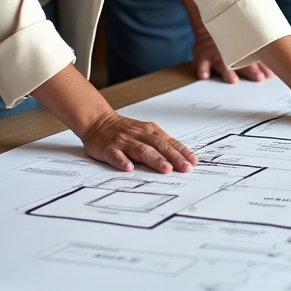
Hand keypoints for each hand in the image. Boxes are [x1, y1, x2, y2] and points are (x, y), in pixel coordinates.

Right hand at [80, 111, 198, 173]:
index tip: (193, 161)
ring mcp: (124, 141)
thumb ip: (160, 144)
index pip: (169, 142)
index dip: (182, 151)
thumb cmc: (124, 130)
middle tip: (185, 168)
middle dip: (174, 157)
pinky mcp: (108, 148)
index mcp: (150, 131)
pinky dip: (122, 161)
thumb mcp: (145, 132)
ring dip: (155, 159)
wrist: (97, 121)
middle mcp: (139, 135)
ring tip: (166, 168)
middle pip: (159, 146)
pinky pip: (115, 155)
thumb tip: (181, 158)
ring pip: (141, 150)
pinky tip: (128, 168)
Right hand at [193, 32, 273, 83]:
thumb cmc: (230, 41)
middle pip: (240, 60)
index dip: (262, 66)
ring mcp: (214, 52)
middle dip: (250, 69)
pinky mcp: (201, 55)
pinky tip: (204, 76)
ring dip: (227, 71)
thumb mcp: (243, 45)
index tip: (270, 74)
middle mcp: (228, 50)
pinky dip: (202, 69)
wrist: (209, 27)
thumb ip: (256, 61)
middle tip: (259, 77)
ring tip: (232, 79)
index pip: (253, 57)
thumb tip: (272, 74)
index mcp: (240, 48)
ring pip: (221, 61)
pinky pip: (200, 62)